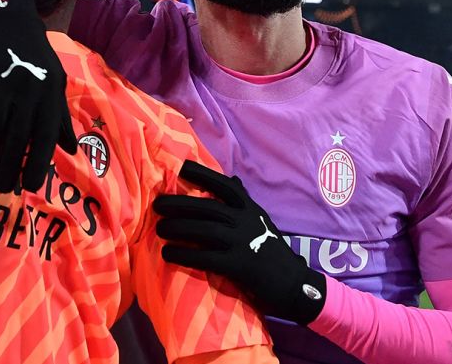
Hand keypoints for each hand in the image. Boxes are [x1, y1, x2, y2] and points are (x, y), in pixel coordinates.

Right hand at [0, 0, 76, 193]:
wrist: (7, 21)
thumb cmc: (36, 56)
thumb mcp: (56, 81)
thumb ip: (60, 117)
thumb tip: (71, 150)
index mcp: (49, 96)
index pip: (44, 138)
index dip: (37, 166)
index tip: (29, 187)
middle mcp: (27, 95)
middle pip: (15, 141)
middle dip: (8, 170)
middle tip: (2, 188)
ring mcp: (1, 89)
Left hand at [155, 160, 326, 324]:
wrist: (294, 283)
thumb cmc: (272, 250)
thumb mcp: (261, 220)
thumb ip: (244, 202)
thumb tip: (231, 179)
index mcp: (251, 209)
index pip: (226, 185)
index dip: (203, 175)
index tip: (182, 168)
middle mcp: (246, 221)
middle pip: (207, 207)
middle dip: (179, 204)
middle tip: (157, 205)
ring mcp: (243, 243)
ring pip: (204, 230)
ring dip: (177, 228)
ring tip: (159, 229)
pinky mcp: (239, 265)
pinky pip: (205, 257)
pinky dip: (184, 255)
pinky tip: (168, 254)